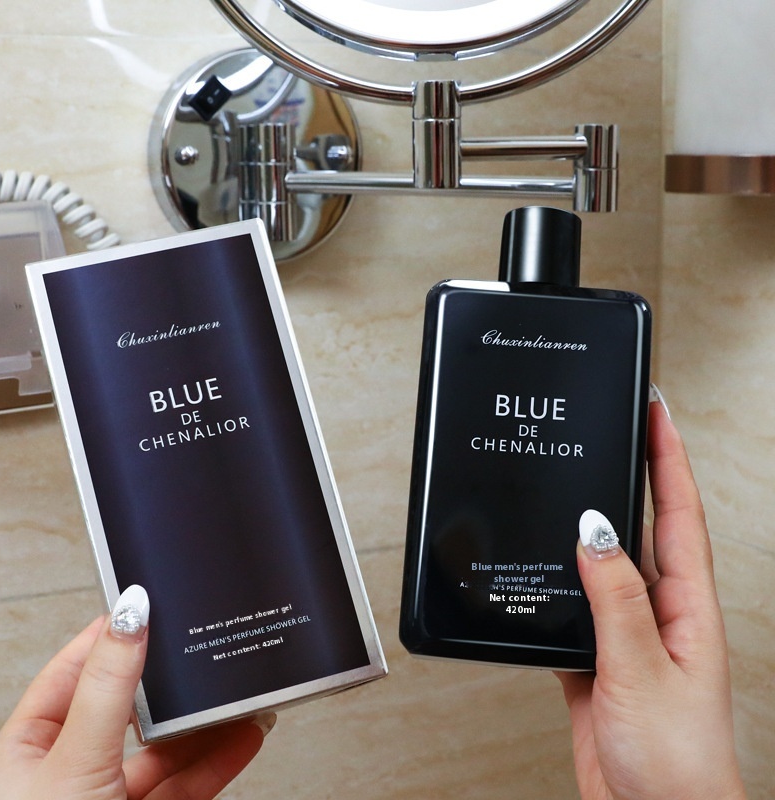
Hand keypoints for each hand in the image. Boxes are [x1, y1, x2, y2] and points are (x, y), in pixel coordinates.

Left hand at [0, 586, 272, 799]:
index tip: (151, 603)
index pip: (75, 668)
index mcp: (32, 744)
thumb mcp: (75, 760)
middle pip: (130, 705)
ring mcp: (111, 796)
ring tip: (240, 693)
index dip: (112, 634)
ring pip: (167, 747)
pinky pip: (189, 782)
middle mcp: (70, 766)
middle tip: (204, 648)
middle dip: (172, 682)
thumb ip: (108, 687)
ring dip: (206, 722)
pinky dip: (220, 759)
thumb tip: (130, 613)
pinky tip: (246, 735)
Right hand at [557, 394, 745, 799]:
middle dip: (634, 473)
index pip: (679, 512)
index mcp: (687, 605)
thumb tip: (595, 531)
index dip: (670, 456)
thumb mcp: (641, 668)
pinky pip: (575, 603)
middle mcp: (660, 610)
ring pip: (605, 561)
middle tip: (613, 429)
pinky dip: (557, 581)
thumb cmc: (675, 761)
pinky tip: (539, 570)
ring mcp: (628, 633)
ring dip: (589, 523)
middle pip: (645, 525)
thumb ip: (615, 598)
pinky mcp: (597, 657)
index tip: (656, 410)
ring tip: (568, 483)